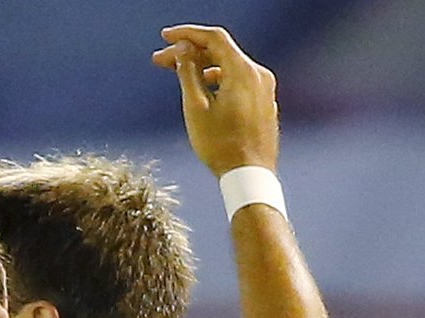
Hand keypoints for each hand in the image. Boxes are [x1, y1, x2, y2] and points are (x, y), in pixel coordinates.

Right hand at [152, 25, 278, 175]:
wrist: (249, 175)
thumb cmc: (221, 146)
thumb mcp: (196, 108)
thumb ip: (188, 74)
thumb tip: (183, 50)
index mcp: (243, 71)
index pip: (214, 38)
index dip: (187, 34)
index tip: (165, 37)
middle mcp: (258, 74)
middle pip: (221, 52)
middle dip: (190, 53)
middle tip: (160, 60)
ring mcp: (264, 89)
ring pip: (229, 67)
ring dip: (202, 68)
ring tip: (177, 75)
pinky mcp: (263, 102)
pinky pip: (238, 81)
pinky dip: (217, 80)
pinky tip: (201, 91)